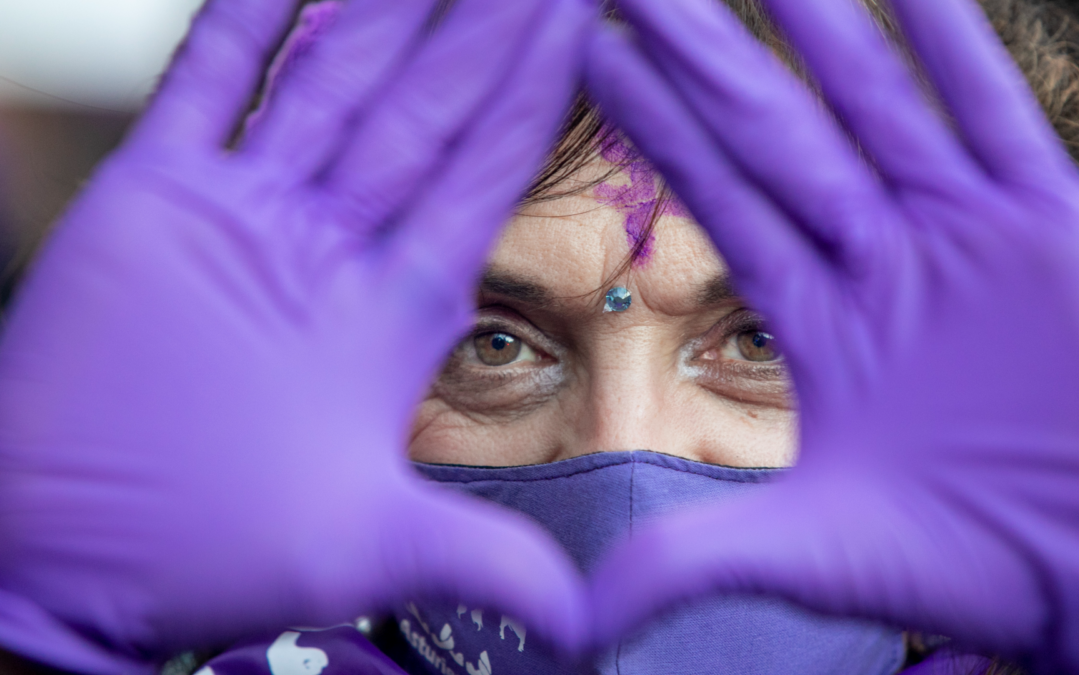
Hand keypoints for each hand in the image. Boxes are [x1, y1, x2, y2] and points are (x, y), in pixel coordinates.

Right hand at [0, 0, 590, 671]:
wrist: (63, 556)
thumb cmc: (208, 558)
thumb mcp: (371, 549)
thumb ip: (486, 561)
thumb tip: (586, 623)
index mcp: (396, 305)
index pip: (488, 169)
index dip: (542, 88)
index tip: (589, 15)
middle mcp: (332, 242)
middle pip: (428, 102)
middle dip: (487, 20)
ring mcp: (245, 212)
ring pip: (336, 76)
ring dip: (393, 0)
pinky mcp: (152, 202)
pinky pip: (209, 85)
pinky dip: (246, 19)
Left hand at [584, 0, 1078, 671]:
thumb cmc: (955, 565)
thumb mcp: (806, 557)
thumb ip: (688, 562)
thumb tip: (573, 620)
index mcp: (818, 316)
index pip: (725, 196)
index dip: (665, 125)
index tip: (601, 48)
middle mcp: (882, 257)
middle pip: (780, 132)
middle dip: (714, 53)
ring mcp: (964, 236)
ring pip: (876, 105)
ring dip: (820, 25)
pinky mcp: (1049, 233)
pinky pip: (996, 121)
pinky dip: (960, 49)